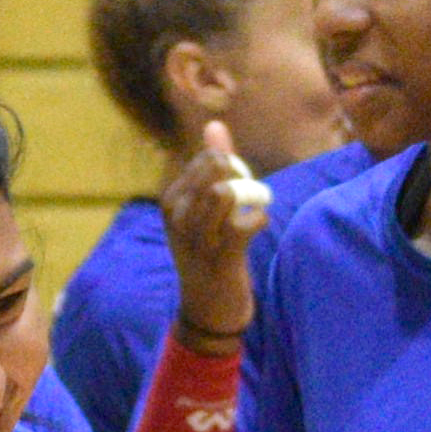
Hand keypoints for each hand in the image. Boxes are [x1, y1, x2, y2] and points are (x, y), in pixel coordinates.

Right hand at [161, 115, 278, 346]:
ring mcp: (196, 238)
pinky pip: (246, 224)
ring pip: (226, 192)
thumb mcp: (201, 207)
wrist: (207, 308)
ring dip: (251, 198)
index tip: (237, 187)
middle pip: (218, 170)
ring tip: (252, 210)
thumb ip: (212, 164)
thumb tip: (215, 123)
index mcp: (171, 199)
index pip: (208, 159)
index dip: (232, 167)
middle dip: (242, 179)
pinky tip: (256, 227)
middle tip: (249, 199)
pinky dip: (259, 220)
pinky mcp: (220, 258)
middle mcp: (178, 216)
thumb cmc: (207, 250)